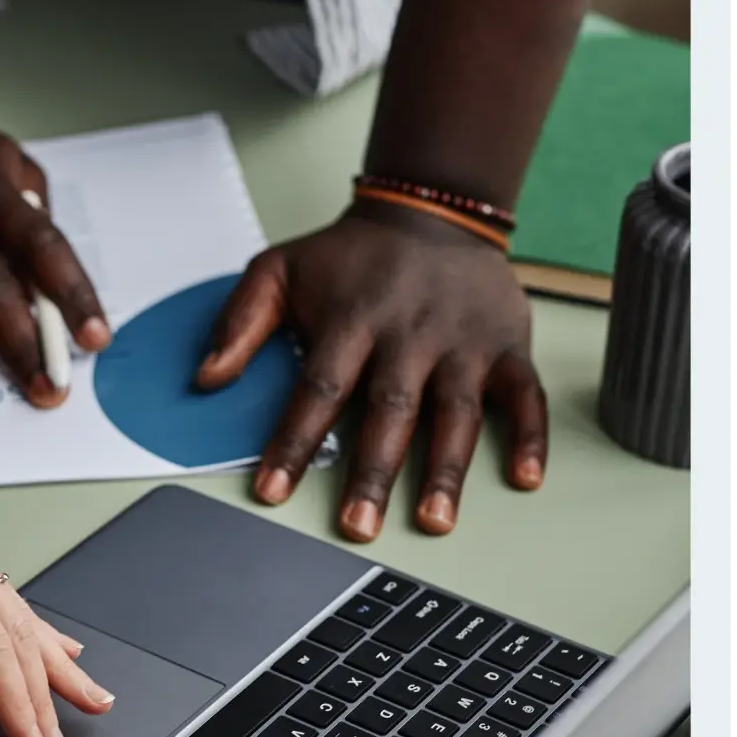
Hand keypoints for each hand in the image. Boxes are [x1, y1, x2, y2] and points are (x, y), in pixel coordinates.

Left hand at [195, 201, 546, 540]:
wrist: (430, 209)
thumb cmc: (350, 255)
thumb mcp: (279, 270)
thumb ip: (240, 322)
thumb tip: (205, 377)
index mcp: (353, 319)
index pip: (318, 389)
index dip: (293, 442)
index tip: (272, 490)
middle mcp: (410, 334)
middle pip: (390, 411)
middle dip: (373, 473)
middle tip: (358, 527)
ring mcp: (463, 343)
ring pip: (457, 413)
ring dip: (447, 469)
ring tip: (435, 520)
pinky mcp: (508, 345)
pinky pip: (525, 395)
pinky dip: (531, 436)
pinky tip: (526, 479)